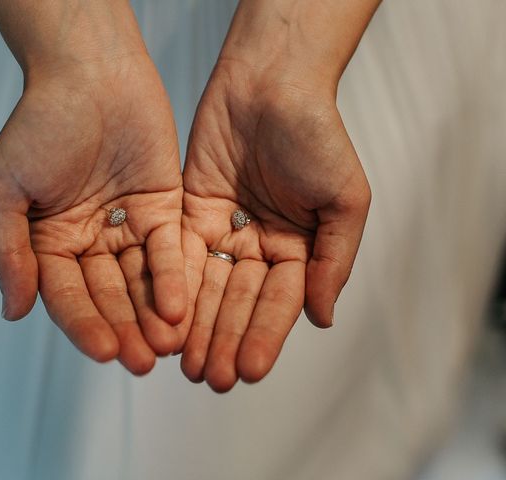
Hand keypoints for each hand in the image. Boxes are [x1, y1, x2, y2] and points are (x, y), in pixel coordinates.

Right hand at [0, 52, 186, 374]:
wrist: (90, 73)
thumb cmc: (39, 125)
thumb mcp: (4, 188)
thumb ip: (9, 250)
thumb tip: (14, 312)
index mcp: (49, 242)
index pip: (66, 294)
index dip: (84, 324)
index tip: (104, 351)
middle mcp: (90, 241)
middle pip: (109, 295)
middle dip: (125, 328)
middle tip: (143, 362)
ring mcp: (128, 228)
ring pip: (141, 280)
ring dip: (153, 314)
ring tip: (167, 346)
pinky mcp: (164, 209)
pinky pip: (169, 250)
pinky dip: (173, 278)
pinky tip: (180, 307)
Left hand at [178, 57, 370, 391]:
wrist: (271, 82)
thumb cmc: (317, 135)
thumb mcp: (343, 199)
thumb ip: (333, 260)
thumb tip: (322, 320)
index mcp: (298, 247)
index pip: (279, 302)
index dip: (264, 336)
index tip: (250, 372)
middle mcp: (259, 245)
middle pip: (238, 302)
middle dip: (225, 340)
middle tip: (209, 379)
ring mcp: (223, 230)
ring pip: (206, 287)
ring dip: (197, 327)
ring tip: (186, 364)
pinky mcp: (188, 212)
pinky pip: (178, 255)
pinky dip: (172, 289)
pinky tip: (164, 320)